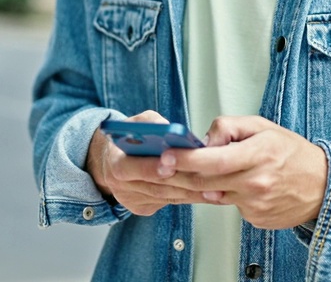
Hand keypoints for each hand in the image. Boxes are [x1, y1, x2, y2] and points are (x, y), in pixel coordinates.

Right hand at [85, 110, 206, 216]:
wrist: (113, 159)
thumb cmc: (129, 137)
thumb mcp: (136, 122)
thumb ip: (151, 123)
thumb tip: (169, 129)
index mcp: (115, 163)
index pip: (132, 169)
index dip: (152, 168)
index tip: (171, 166)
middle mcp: (120, 187)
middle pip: (156, 186)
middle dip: (184, 181)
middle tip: (209, 179)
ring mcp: (132, 201)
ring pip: (167, 197)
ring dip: (193, 193)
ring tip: (217, 189)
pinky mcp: (143, 208)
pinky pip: (170, 202)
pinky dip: (189, 197)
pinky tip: (209, 194)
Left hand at [155, 116, 327, 229]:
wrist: (323, 185)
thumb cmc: (293, 153)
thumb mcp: (263, 126)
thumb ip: (229, 126)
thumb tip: (204, 139)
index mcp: (258, 154)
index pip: (212, 160)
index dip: (185, 159)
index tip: (166, 155)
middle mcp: (256, 182)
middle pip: (205, 182)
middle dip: (183, 173)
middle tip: (169, 165)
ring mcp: (256, 204)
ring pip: (215, 194)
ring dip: (207, 184)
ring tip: (222, 170)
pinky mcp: (256, 218)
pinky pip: (231, 206)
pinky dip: (228, 195)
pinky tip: (244, 185)